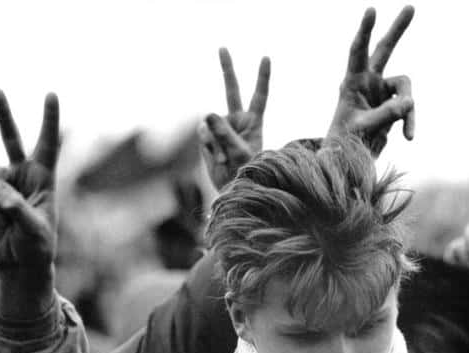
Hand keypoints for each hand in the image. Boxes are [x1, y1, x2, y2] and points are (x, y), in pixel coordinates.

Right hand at [0, 90, 59, 318]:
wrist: (19, 266)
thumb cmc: (36, 247)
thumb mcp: (34, 230)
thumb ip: (16, 208)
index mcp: (44, 179)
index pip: (48, 144)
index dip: (49, 120)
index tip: (51, 94)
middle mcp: (22, 177)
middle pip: (10, 139)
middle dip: (2, 114)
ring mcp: (2, 186)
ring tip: (7, 220)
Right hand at [199, 48, 269, 189]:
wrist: (232, 190)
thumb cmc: (244, 172)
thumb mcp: (238, 153)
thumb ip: (224, 133)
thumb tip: (207, 112)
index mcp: (253, 122)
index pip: (259, 96)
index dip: (262, 77)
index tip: (266, 57)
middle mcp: (237, 121)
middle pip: (232, 90)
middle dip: (227, 69)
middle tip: (223, 47)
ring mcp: (221, 128)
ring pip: (210, 122)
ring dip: (213, 141)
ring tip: (223, 159)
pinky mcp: (208, 137)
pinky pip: (202, 133)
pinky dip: (207, 146)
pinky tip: (215, 158)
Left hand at [327, 6, 414, 156]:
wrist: (348, 159)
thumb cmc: (346, 142)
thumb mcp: (363, 129)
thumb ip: (384, 115)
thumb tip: (409, 103)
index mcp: (352, 83)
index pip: (358, 52)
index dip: (365, 31)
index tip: (371, 10)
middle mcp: (367, 82)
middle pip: (385, 50)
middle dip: (397, 30)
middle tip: (410, 6)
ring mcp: (381, 92)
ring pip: (405, 88)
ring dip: (409, 110)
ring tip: (408, 134)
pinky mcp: (392, 104)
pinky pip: (408, 107)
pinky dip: (410, 121)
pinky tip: (409, 137)